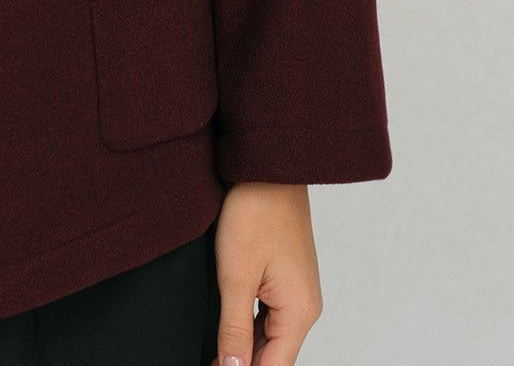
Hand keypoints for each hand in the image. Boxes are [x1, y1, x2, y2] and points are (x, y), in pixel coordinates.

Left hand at [209, 182, 322, 365]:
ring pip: (269, 337)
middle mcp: (304, 306)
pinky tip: (227, 333)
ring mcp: (296, 291)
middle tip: (209, 363)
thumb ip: (233, 329)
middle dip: (242, 363)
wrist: (268, 167)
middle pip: (273, 355)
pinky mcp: (285, 278)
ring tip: (214, 355)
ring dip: (245, 349)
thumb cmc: (255, 211)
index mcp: (299, 311)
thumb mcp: (236, 276)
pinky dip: (248, 328)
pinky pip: (268, 315)